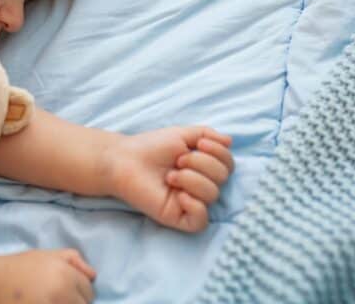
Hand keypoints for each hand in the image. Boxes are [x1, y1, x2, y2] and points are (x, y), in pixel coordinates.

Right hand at [0, 249, 95, 303]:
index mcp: (65, 276)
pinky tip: (42, 303)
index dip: (79, 290)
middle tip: (55, 298)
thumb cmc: (17, 267)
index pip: (89, 291)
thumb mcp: (45, 255)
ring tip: (49, 300)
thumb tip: (93, 275)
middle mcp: (62, 295)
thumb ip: (72, 259)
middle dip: (73, 301)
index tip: (65, 291)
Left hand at [103, 127, 232, 231]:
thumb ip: (208, 134)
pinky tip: (179, 195)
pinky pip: (201, 220)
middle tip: (177, 160)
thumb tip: (230, 141)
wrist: (124, 160)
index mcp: (204, 168)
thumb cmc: (151, 147)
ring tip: (170, 175)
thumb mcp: (183, 134)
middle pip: (223, 178)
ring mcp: (190, 203)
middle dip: (202, 163)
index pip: (228, 165)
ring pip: (212, 195)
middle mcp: (200, 186)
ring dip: (192, 179)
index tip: (198, 144)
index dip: (219, 153)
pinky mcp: (178, 218)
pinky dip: (194, 205)